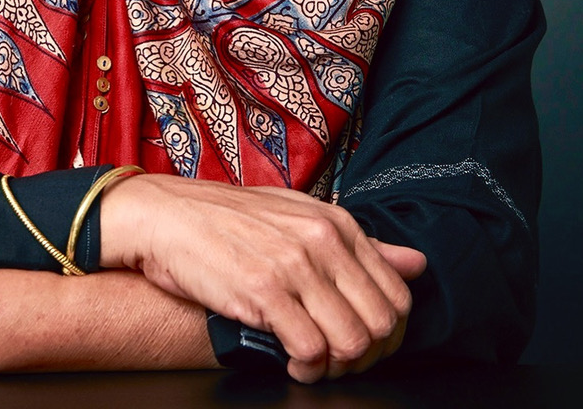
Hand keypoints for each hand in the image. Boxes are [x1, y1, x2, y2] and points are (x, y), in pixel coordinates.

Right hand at [99, 174, 426, 382]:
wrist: (166, 215)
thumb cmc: (228, 219)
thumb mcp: (298, 216)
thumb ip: (359, 243)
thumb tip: (416, 263)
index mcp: (335, 222)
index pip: (396, 294)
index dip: (385, 333)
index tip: (358, 341)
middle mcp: (320, 240)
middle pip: (380, 324)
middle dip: (364, 356)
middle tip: (334, 359)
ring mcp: (293, 265)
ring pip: (352, 342)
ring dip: (335, 367)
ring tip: (311, 362)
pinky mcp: (262, 290)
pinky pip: (311, 350)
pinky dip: (305, 368)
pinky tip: (288, 360)